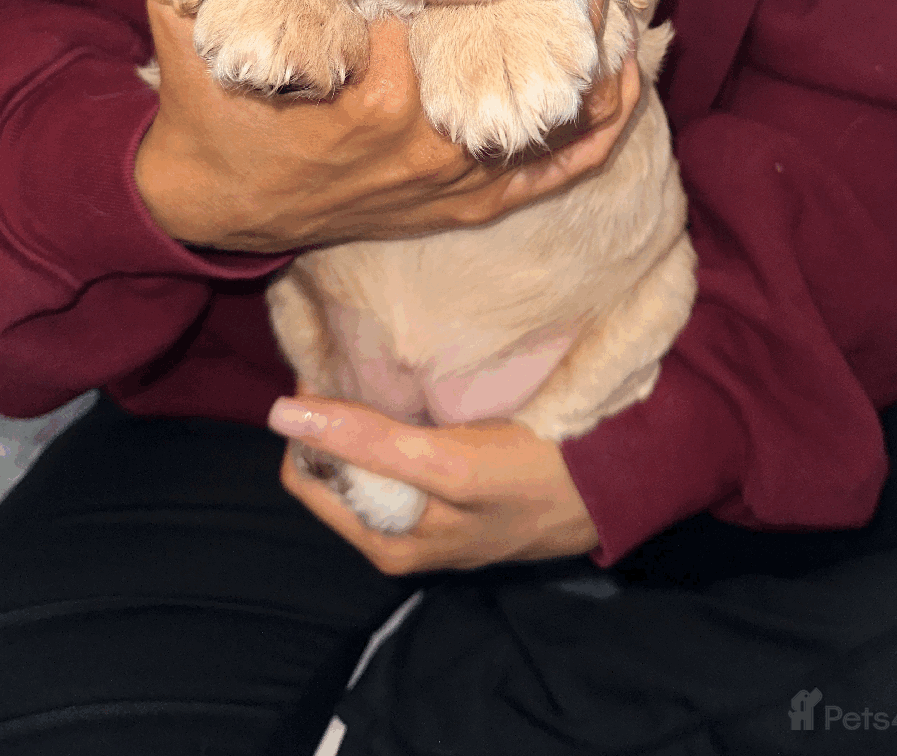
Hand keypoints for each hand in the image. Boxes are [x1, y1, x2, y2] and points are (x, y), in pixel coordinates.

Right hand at [134, 0, 639, 250]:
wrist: (217, 205)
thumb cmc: (215, 108)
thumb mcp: (198, 26)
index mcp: (374, 86)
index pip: (455, 3)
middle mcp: (430, 136)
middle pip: (521, 48)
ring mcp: (458, 177)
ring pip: (560, 110)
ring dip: (597, 53)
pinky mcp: (472, 203)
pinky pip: (558, 169)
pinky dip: (599, 125)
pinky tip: (627, 78)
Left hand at [269, 389, 599, 572]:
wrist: (615, 489)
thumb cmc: (534, 480)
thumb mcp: (449, 463)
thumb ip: (368, 442)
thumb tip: (281, 414)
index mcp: (385, 541)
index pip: (305, 473)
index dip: (308, 420)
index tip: (326, 363)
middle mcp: (396, 535)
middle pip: (333, 466)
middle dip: (334, 414)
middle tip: (352, 355)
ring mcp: (426, 516)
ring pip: (366, 458)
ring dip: (364, 414)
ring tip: (378, 364)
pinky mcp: (454, 494)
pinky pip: (401, 455)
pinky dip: (396, 420)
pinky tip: (414, 388)